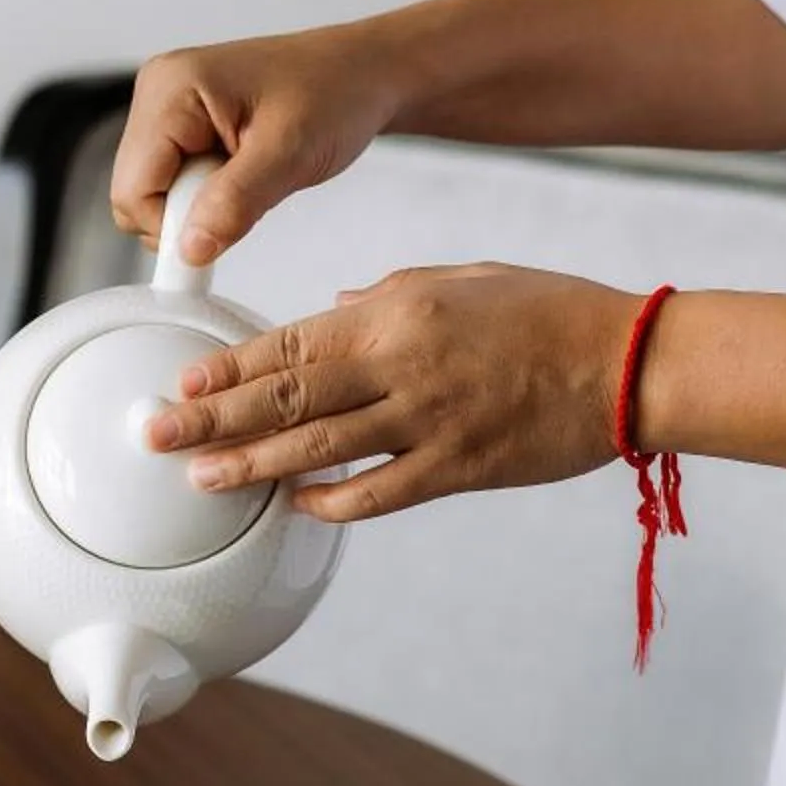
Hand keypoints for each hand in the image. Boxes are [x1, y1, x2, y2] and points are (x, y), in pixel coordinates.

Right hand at [110, 24, 410, 264]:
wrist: (364, 73)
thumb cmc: (337, 92)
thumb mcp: (290, 153)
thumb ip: (234, 202)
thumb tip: (189, 249)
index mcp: (172, 88)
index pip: (132, 188)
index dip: (172, 224)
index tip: (221, 233)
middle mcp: (157, 91)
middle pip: (133, 193)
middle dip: (187, 211)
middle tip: (247, 191)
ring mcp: (166, 106)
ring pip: (151, 192)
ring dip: (199, 203)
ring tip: (250, 176)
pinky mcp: (180, 122)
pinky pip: (171, 181)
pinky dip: (205, 192)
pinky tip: (241, 172)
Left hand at [144, 264, 639, 521]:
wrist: (628, 361)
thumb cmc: (547, 312)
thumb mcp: (460, 278)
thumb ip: (386, 296)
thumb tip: (325, 314)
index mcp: (397, 314)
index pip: (291, 342)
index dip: (229, 367)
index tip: (182, 382)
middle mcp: (402, 367)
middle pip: (286, 397)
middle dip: (213, 418)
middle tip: (156, 433)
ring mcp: (428, 422)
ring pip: (318, 449)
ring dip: (252, 466)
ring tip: (200, 476)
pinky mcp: (458, 468)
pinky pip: (378, 492)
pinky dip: (331, 501)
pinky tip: (294, 506)